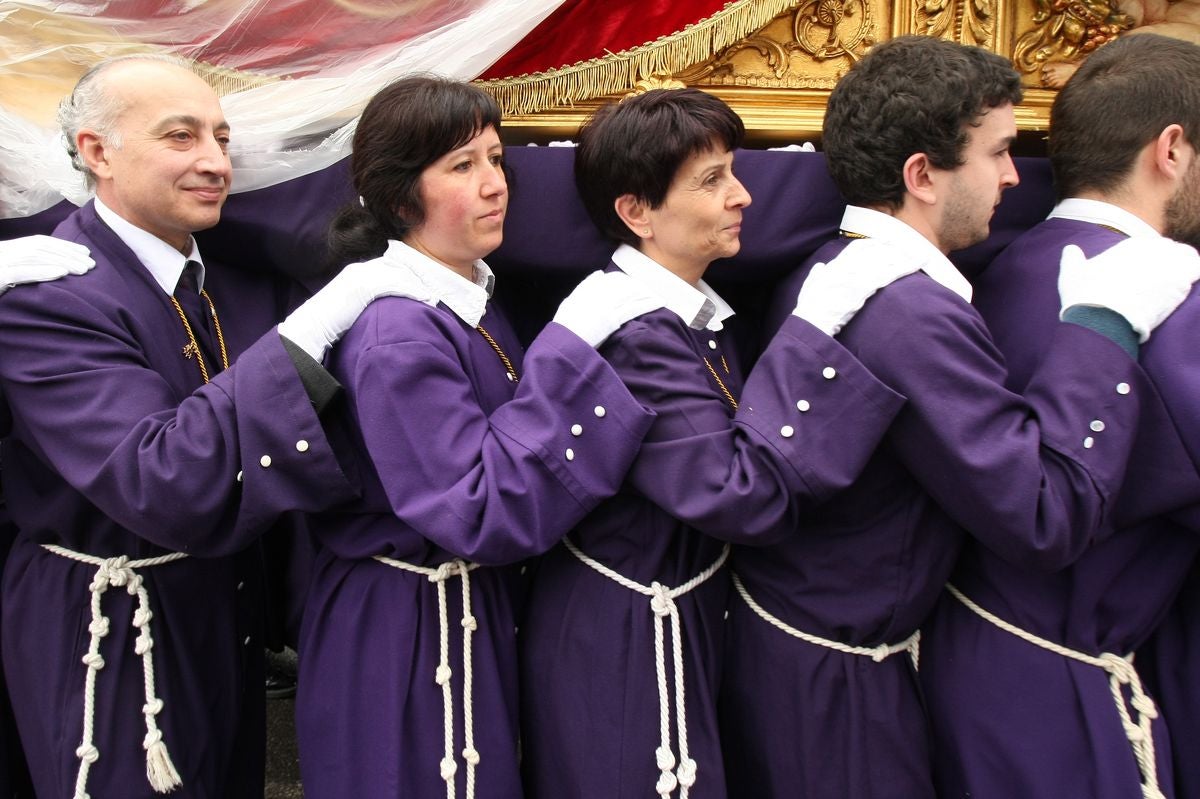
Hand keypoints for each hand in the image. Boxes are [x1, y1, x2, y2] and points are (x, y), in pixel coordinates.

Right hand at [0, 235, 94, 294]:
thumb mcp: (10, 268)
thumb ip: (28, 263)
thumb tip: (58, 265)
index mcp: (10, 247)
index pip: (41, 243)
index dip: (64, 246)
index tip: (86, 252)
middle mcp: (6, 250)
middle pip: (41, 249)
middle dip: (68, 255)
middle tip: (91, 265)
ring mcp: (1, 262)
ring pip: (35, 257)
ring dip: (62, 262)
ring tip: (83, 270)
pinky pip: (21, 272)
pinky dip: (42, 271)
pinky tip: (62, 273)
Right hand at [278, 251, 433, 360]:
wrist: (311, 328)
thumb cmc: (331, 324)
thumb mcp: (351, 308)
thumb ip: (367, 303)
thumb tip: (383, 313)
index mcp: (357, 273)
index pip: (389, 268)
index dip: (408, 277)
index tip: (424, 287)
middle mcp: (359, 270)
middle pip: (397, 268)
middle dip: (417, 278)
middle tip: (435, 291)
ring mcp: (360, 276)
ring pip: (398, 275)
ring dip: (418, 286)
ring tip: (433, 298)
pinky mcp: (362, 287)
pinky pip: (394, 284)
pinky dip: (412, 291)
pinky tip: (425, 299)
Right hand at [553, 270, 663, 347]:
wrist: (566, 339)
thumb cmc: (566, 324)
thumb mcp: (571, 301)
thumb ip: (586, 286)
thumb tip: (599, 274)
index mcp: (589, 288)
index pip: (613, 279)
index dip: (626, 282)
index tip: (633, 285)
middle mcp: (599, 293)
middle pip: (626, 285)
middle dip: (640, 288)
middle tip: (650, 291)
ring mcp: (607, 305)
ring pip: (633, 295)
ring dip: (648, 294)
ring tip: (659, 296)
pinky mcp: (613, 318)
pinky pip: (634, 307)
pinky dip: (648, 303)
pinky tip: (658, 302)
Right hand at [792, 239, 918, 335]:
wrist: (812, 323)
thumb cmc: (810, 310)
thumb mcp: (808, 288)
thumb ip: (816, 275)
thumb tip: (821, 267)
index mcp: (834, 266)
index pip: (856, 249)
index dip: (873, 246)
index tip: (885, 245)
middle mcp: (846, 267)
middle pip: (874, 253)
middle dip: (892, 250)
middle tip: (908, 249)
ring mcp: (855, 276)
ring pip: (884, 261)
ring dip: (903, 258)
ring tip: (919, 257)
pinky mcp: (863, 288)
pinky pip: (887, 275)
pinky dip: (902, 268)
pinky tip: (915, 265)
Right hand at [1058, 238, 1199, 341]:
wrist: (1101, 317)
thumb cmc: (1085, 296)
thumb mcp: (1072, 273)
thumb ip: (1072, 259)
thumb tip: (1070, 250)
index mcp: (1132, 245)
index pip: (1154, 247)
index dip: (1153, 260)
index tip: (1147, 274)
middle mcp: (1153, 249)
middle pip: (1174, 251)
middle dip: (1172, 263)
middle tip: (1164, 280)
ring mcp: (1170, 264)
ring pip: (1189, 260)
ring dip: (1184, 271)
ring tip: (1175, 287)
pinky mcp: (1181, 282)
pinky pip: (1197, 270)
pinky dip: (1193, 277)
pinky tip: (1183, 290)